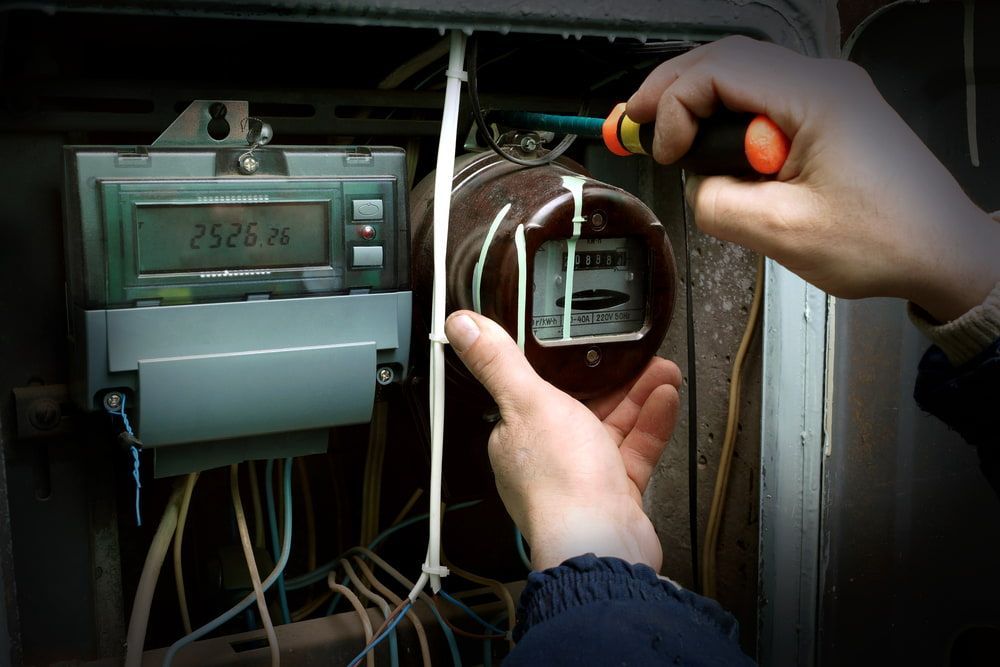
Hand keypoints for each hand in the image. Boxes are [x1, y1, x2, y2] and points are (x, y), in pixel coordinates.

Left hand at [444, 311, 680, 570]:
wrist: (600, 542)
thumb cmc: (558, 482)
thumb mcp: (527, 402)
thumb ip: (498, 362)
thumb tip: (461, 326)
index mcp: (516, 436)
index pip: (535, 393)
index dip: (562, 368)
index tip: (585, 345)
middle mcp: (547, 458)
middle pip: (580, 408)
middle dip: (612, 379)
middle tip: (636, 355)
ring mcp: (582, 478)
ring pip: (611, 427)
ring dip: (638, 397)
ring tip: (662, 370)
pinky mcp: (614, 493)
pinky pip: (634, 451)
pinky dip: (650, 425)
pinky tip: (665, 401)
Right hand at [627, 36, 999, 321]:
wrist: (945, 254)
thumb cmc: (886, 242)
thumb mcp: (784, 233)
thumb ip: (718, 204)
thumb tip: (696, 186)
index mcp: (816, 97)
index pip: (718, 70)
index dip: (673, 105)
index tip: (661, 151)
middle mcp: (824, 82)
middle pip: (725, 60)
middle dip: (670, 91)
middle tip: (630, 123)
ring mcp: (828, 96)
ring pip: (741, 78)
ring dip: (697, 105)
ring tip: (664, 139)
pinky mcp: (829, 118)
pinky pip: (764, 103)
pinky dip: (727, 121)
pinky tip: (711, 151)